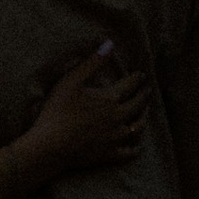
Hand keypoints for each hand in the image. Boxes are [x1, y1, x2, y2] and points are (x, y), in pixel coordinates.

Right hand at [17, 43, 150, 182]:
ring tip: (145, 112)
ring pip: (138, 127)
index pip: (130, 85)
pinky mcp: (110, 154)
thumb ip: (92, 62)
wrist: (51, 145)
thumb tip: (109, 43)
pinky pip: (130, 151)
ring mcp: (116, 138)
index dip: (137, 78)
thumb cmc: (58, 110)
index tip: (141, 74)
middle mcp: (118, 118)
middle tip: (147, 90)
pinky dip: (136, 146)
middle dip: (144, 95)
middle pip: (138, 105)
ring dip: (144, 117)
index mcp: (110, 99)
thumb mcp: (71, 81)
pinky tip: (137, 143)